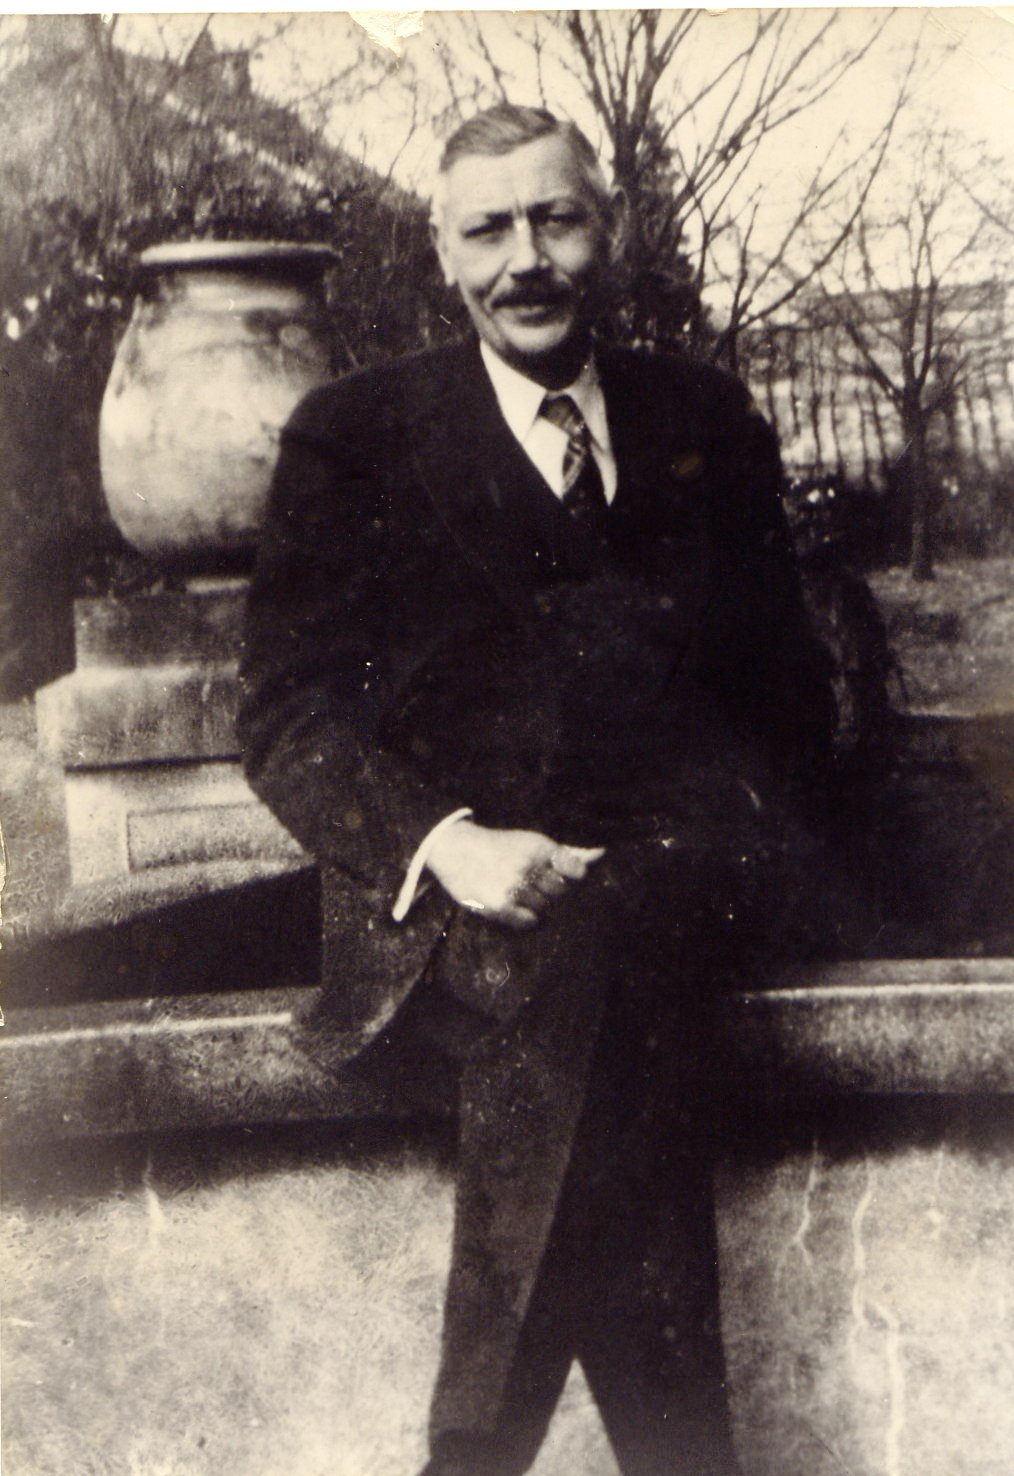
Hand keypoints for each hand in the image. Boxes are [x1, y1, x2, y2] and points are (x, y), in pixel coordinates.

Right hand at [426, 819, 604, 928]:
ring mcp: (514, 887)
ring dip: (536, 903)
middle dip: (551, 890)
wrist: (455, 850)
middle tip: (535, 885)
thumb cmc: (499, 846)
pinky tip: (515, 906)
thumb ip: (565, 851)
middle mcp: (528, 866)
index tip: (565, 876)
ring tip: (519, 892)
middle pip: (560, 891)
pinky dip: (526, 917)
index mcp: (538, 846)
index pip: (575, 869)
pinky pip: (529, 921)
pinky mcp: (500, 906)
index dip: (574, 875)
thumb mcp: (530, 842)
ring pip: (544, 907)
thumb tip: (601, 853)